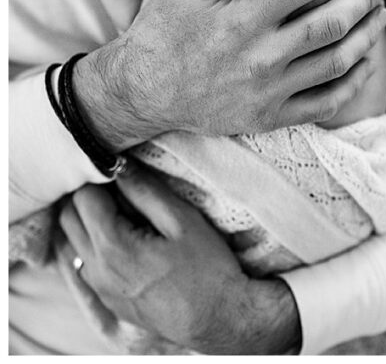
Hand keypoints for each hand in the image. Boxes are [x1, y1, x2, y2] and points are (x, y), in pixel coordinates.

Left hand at [56, 164, 300, 353]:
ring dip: (89, 220)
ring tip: (127, 213)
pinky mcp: (107, 298)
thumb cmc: (207, 268)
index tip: (124, 173)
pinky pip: (85, 262)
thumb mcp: (183, 221)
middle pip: (69, 217)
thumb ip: (146, 191)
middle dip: (89, 196)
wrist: (217, 318)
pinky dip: (95, 243)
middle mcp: (96, 269)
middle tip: (123, 189)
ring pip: (72, 240)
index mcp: (113, 246)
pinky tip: (129, 239)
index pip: (83, 198)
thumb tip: (120, 166)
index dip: (102, 178)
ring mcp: (99, 287)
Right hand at [74, 0, 385, 149]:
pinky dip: (355, 79)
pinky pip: (327, 100)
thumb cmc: (165, 27)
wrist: (141, 90)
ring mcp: (269, 91)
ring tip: (382, 12)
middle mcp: (260, 56)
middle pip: (332, 22)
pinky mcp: (271, 117)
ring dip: (368, 34)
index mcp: (240, 18)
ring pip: (337, 60)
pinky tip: (367, 57)